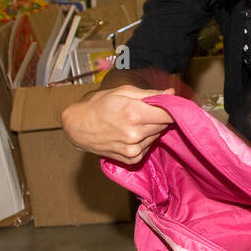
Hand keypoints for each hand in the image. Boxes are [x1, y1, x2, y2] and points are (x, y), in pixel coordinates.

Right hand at [60, 85, 174, 162]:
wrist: (77, 126)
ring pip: (157, 136)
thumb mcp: (123, 91)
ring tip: (134, 121)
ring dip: (151, 128)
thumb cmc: (99, 104)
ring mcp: (133, 149)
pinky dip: (144, 139)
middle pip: (164, 125)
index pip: (169, 114)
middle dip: (159, 117)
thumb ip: (150, 94)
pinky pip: (148, 147)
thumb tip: (171, 93)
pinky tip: (131, 133)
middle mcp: (135, 134)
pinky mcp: (132, 158)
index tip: (170, 105)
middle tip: (146, 110)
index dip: (172, 108)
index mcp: (135, 114)